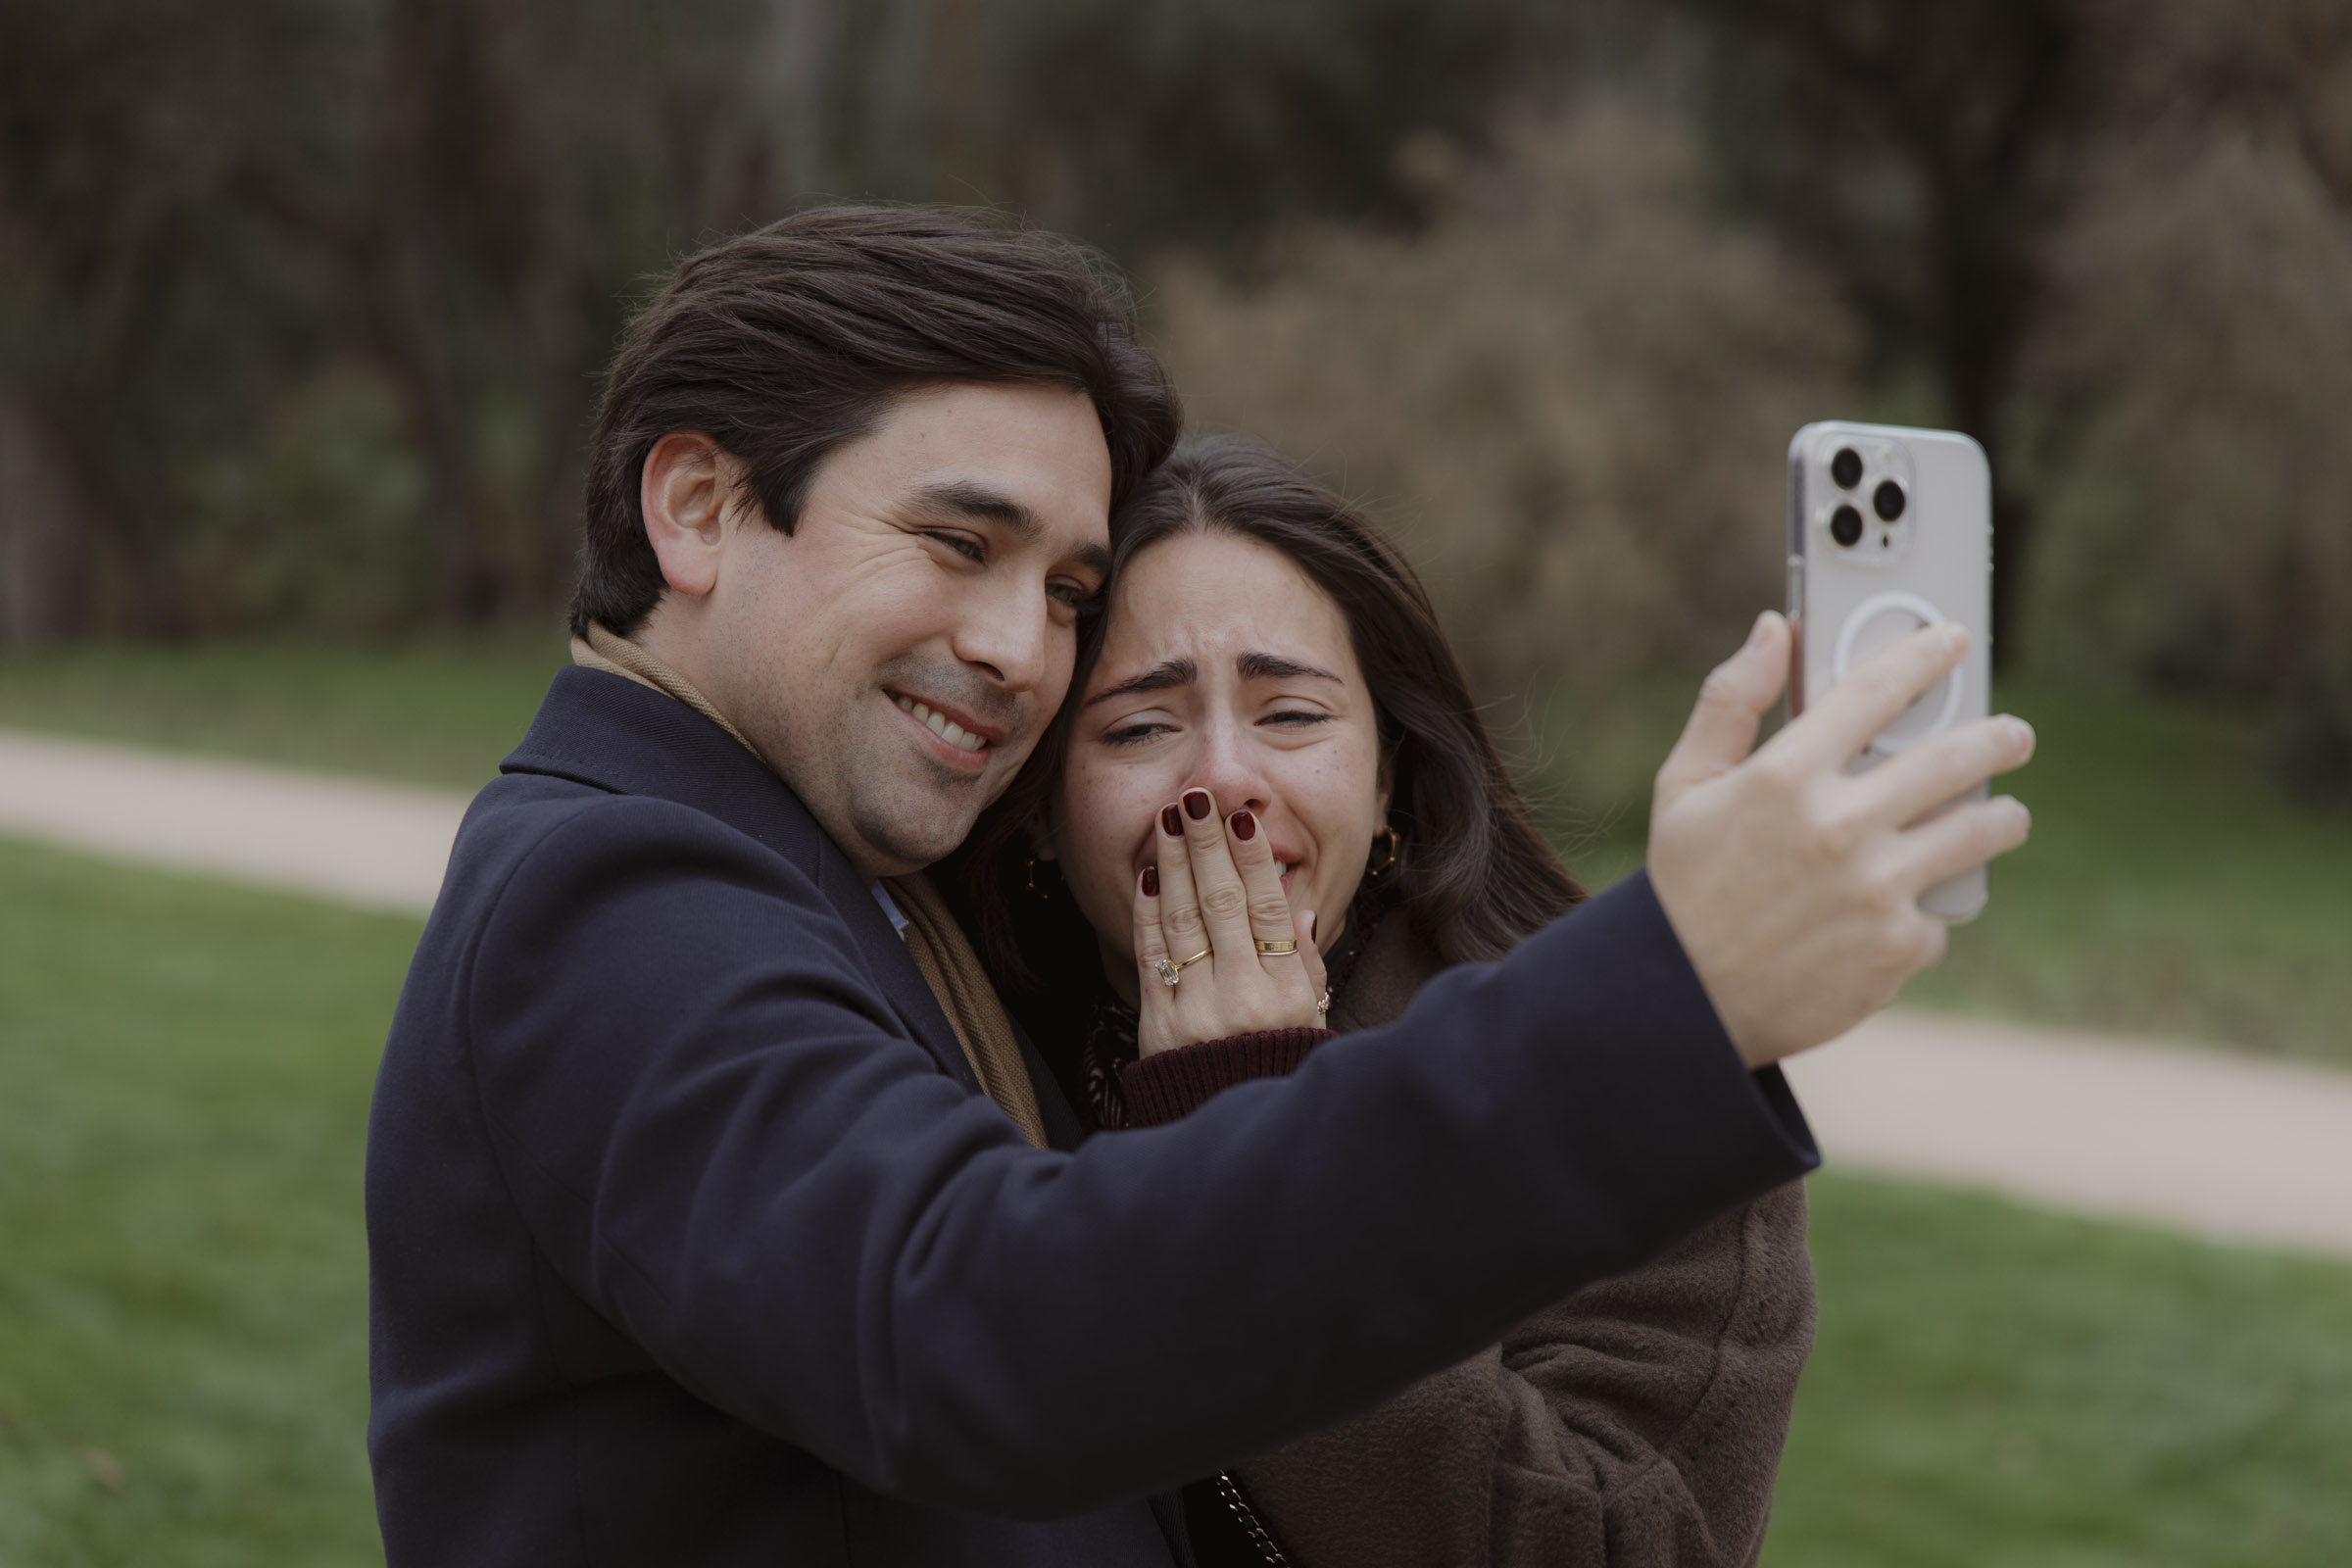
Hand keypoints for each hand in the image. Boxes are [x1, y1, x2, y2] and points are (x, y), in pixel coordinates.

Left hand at [1132, 787, 1332, 1056]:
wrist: (1232, 1128)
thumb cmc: (1276, 1067)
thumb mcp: (1311, 1020)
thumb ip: (1304, 963)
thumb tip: (1298, 908)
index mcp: (1285, 995)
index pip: (1270, 911)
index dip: (1254, 861)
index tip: (1242, 819)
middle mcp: (1240, 998)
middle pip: (1222, 905)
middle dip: (1208, 845)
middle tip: (1198, 800)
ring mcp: (1195, 1010)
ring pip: (1183, 921)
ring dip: (1175, 863)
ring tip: (1171, 819)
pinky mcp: (1157, 1024)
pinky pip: (1151, 956)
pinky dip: (1148, 911)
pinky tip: (1150, 874)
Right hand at [1647, 611, 2033, 1070]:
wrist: (1682, 1003)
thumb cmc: (1682, 886)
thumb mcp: (1683, 785)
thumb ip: (1729, 701)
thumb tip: (1772, 629)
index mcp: (1784, 776)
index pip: (1876, 690)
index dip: (1924, 656)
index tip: (1954, 640)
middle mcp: (1838, 826)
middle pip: (1954, 758)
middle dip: (1998, 737)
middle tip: (2014, 734)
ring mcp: (1876, 889)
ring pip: (1978, 832)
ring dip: (2003, 816)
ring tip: (2006, 814)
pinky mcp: (1897, 948)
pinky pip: (1942, 913)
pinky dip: (1931, 906)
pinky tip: (1912, 906)